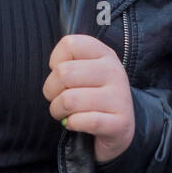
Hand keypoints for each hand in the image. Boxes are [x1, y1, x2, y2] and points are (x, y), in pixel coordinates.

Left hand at [42, 34, 134, 163]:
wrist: (120, 128)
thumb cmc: (92, 96)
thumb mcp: (85, 72)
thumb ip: (69, 62)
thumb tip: (55, 69)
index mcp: (105, 54)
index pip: (70, 44)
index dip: (55, 61)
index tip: (62, 75)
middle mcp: (115, 72)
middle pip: (63, 72)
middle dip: (51, 91)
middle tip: (58, 99)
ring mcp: (120, 98)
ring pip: (69, 100)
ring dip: (58, 110)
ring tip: (65, 113)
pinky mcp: (120, 123)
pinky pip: (81, 121)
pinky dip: (71, 124)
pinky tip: (76, 123)